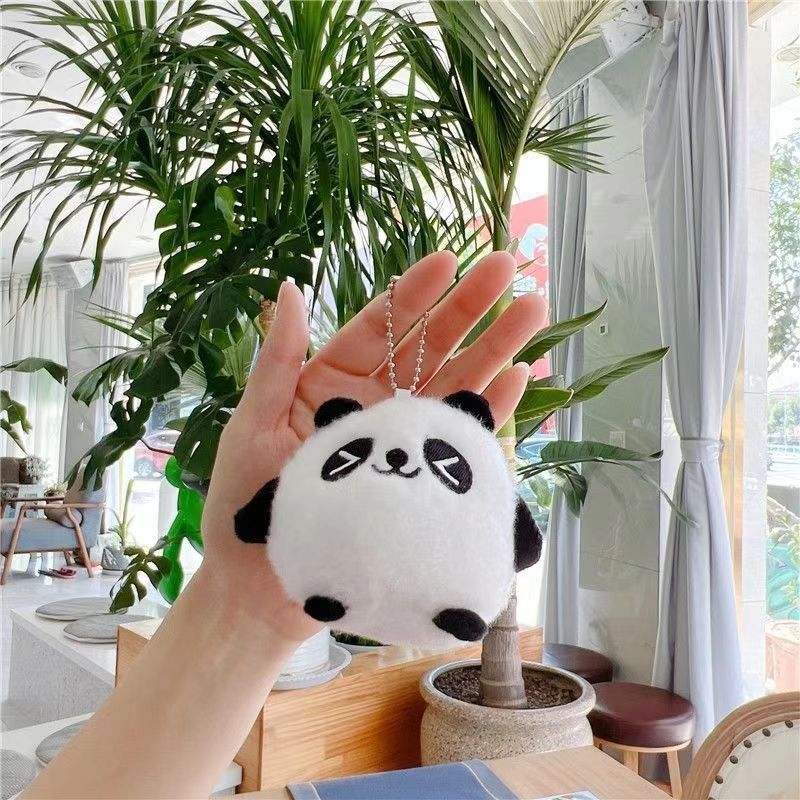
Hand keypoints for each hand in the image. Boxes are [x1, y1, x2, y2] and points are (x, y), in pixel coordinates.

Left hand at [200, 250, 546, 642]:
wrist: (262, 591)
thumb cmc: (245, 507)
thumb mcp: (252, 425)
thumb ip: (277, 361)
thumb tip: (288, 288)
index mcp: (329, 382)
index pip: (379, 327)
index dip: (413, 294)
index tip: (448, 260)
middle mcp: (372, 405)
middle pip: (428, 348)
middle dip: (468, 308)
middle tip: (507, 268)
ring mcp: (401, 443)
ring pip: (455, 386)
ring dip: (496, 349)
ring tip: (534, 311)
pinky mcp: (421, 480)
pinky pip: (461, 440)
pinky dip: (491, 411)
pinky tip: (519, 379)